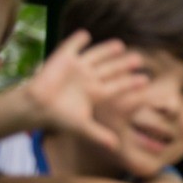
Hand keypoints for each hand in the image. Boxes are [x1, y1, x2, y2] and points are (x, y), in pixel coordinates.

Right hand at [23, 30, 146, 147]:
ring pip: (96, 56)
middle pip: (111, 69)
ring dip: (107, 50)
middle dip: (124, 64)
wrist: (36, 108)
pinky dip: (78, 40)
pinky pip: (72, 47)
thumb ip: (99, 135)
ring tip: (120, 45)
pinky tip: (86, 35)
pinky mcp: (62, 59)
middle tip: (139, 59)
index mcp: (96, 93)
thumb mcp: (82, 126)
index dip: (130, 83)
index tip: (145, 80)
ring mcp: (77, 68)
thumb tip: (115, 148)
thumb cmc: (58, 118)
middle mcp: (89, 79)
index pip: (117, 86)